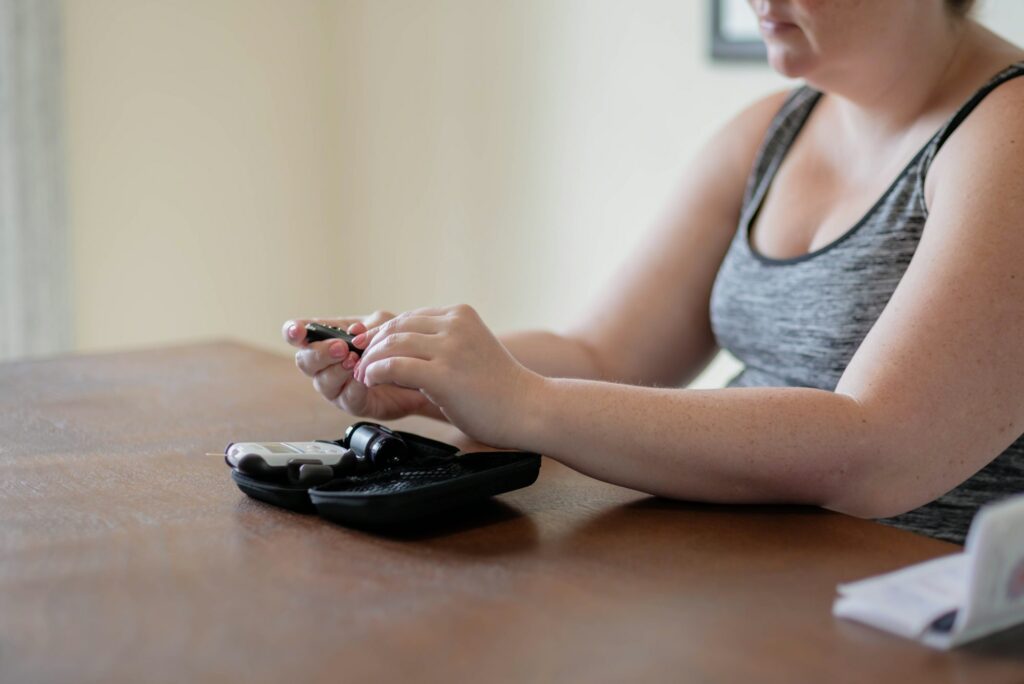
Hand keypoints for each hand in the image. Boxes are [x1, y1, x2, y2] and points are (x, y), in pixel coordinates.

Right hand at [282, 312, 436, 420]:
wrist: (420, 370)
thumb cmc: (397, 346)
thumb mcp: (384, 325)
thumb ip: (367, 326)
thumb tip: (354, 331)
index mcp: (327, 340)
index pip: (299, 335)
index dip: (293, 332)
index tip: (298, 331)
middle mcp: (326, 365)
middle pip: (305, 361)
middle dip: (320, 353)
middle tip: (340, 347)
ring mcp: (337, 386)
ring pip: (322, 381)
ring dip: (337, 370)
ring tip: (355, 361)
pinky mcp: (354, 404)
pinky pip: (346, 397)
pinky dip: (353, 387)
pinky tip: (363, 380)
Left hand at [352, 304, 542, 447]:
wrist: (528, 409)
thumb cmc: (499, 389)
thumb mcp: (469, 351)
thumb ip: (440, 345)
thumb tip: (399, 351)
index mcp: (461, 315)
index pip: (409, 317)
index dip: (382, 332)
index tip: (366, 346)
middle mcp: (455, 325)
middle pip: (397, 327)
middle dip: (371, 345)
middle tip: (358, 361)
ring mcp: (450, 348)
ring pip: (392, 344)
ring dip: (371, 360)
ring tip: (363, 374)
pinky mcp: (444, 374)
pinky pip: (396, 367)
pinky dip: (377, 373)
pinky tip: (371, 381)